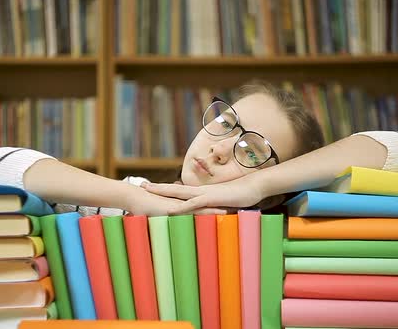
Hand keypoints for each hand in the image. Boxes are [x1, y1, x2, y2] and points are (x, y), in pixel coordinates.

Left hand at [142, 176, 280, 214]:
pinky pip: (194, 203)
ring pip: (180, 192)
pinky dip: (183, 207)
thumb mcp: (224, 203)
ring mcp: (205, 194)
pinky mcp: (212, 199)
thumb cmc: (242, 195)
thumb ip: (214, 207)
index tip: (153, 188)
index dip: (166, 189)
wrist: (255, 187)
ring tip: (149, 192)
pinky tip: (172, 209)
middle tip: (142, 185)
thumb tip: (209, 213)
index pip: (180, 190)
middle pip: (174, 188)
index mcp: (202, 192)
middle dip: (158, 188)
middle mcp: (200, 191)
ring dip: (164, 192)